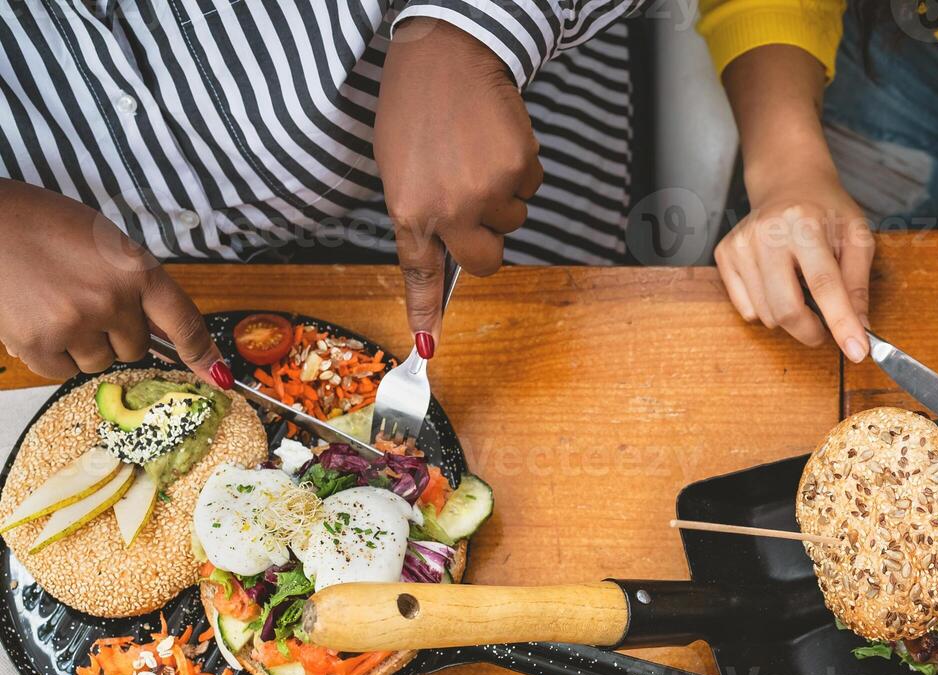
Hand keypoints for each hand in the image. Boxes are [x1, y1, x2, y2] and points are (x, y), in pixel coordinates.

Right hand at [0, 180, 228, 386]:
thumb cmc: (41, 224)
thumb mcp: (103, 243)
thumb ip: (135, 283)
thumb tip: (161, 330)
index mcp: (136, 270)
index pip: (184, 322)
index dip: (202, 354)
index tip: (217, 376)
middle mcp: (112, 300)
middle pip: (135, 348)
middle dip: (115, 334)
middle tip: (82, 303)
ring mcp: (75, 323)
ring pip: (99, 363)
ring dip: (82, 346)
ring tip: (54, 306)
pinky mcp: (38, 342)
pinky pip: (62, 371)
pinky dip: (51, 356)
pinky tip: (35, 322)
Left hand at [377, 18, 543, 354]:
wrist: (445, 56)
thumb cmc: (414, 106)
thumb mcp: (397, 165)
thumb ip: (419, 212)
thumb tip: (446, 250)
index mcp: (408, 210)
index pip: (420, 274)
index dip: (427, 313)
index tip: (429, 348)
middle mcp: (448, 210)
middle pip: (486, 262)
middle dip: (488, 241)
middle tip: (478, 209)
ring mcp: (486, 192)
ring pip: (513, 221)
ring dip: (502, 195)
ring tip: (477, 153)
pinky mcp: (519, 169)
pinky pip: (531, 187)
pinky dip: (521, 167)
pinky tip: (496, 139)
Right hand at [714, 168, 873, 361]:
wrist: (789, 182)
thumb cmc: (826, 211)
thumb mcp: (857, 237)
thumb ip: (858, 283)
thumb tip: (860, 329)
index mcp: (804, 224)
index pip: (824, 284)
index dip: (841, 322)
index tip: (856, 352)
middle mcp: (766, 233)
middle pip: (786, 309)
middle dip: (812, 331)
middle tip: (826, 327)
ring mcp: (740, 244)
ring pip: (767, 315)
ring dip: (791, 316)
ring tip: (800, 285)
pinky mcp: (724, 254)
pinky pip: (747, 309)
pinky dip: (768, 308)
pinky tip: (778, 281)